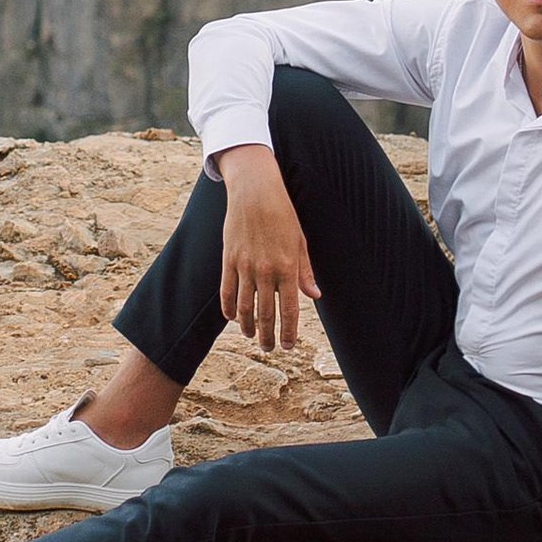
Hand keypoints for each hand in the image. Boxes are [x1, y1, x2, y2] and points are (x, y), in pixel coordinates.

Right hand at [216, 145, 320, 352]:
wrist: (255, 192)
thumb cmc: (283, 216)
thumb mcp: (300, 242)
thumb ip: (305, 272)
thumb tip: (314, 296)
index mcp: (287, 267)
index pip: (290, 309)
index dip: (289, 331)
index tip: (289, 346)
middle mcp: (265, 271)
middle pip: (265, 314)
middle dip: (268, 336)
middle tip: (270, 348)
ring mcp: (244, 266)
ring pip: (244, 307)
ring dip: (248, 326)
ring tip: (251, 336)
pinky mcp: (228, 260)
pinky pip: (227, 292)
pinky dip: (229, 309)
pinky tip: (233, 318)